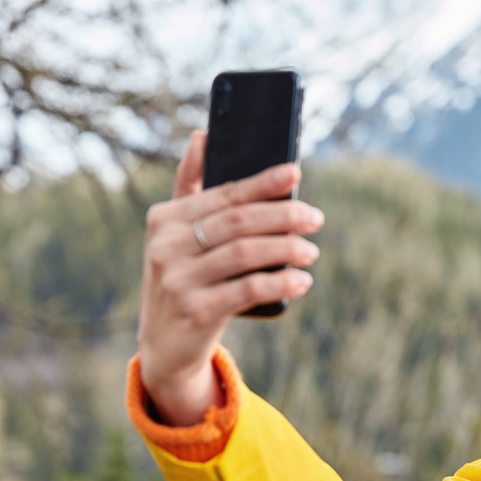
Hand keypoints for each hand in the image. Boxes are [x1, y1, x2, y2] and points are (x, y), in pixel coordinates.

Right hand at [137, 130, 323, 425]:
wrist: (165, 346)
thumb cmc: (183, 279)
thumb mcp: (177, 235)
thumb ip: (190, 187)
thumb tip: (203, 135)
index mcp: (164, 218)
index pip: (223, 193)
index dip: (262, 182)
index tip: (295, 173)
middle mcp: (166, 246)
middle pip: (239, 222)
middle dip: (284, 216)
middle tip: (315, 219)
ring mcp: (178, 279)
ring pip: (246, 254)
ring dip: (287, 249)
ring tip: (311, 251)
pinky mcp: (195, 311)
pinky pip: (248, 290)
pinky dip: (280, 283)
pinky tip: (301, 281)